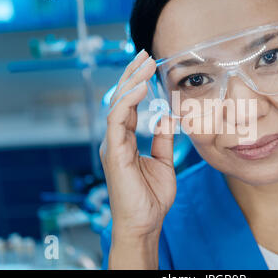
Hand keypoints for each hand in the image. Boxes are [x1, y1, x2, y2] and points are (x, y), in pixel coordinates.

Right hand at [100, 50, 176, 243]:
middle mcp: (115, 139)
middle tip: (145, 54)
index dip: (137, 84)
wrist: (145, 222)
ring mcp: (112, 145)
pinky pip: (117, 121)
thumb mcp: (163, 161)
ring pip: (116, 105)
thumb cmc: (151, 196)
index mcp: (124, 140)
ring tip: (144, 63)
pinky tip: (139, 88)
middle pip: (120, 99)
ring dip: (130, 82)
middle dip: (132, 75)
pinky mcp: (113, 153)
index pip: (128, 105)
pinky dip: (127, 102)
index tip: (149, 65)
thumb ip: (162, 138)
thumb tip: (166, 116)